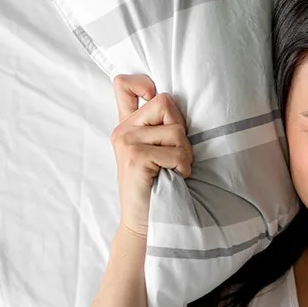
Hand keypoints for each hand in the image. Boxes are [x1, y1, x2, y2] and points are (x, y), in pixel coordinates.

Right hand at [110, 74, 192, 238]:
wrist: (145, 223)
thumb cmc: (159, 187)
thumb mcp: (158, 151)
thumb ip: (159, 127)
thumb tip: (171, 100)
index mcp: (128, 125)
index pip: (124, 84)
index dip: (143, 83)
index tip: (155, 98)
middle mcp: (123, 130)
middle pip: (166, 102)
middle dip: (181, 129)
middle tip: (176, 155)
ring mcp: (126, 142)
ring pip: (175, 129)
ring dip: (184, 153)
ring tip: (174, 169)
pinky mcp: (135, 157)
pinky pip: (176, 152)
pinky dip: (183, 167)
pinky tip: (174, 178)